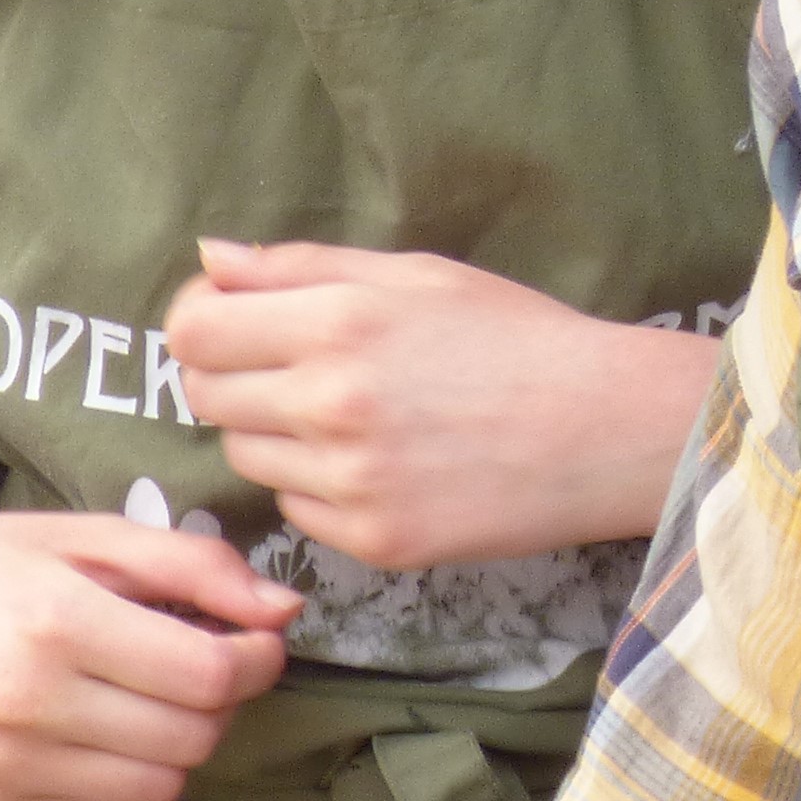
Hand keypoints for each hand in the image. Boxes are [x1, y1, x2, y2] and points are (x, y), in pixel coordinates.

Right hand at [0, 499, 294, 800]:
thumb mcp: (85, 536)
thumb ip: (193, 567)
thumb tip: (286, 611)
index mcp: (54, 623)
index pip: (208, 674)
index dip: (257, 660)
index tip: (257, 641)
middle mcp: (23, 705)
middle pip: (192, 737)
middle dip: (218, 703)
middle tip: (199, 665)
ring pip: (156, 789)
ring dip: (173, 746)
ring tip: (144, 696)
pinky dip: (118, 780)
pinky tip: (88, 730)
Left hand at [168, 242, 717, 568]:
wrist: (606, 428)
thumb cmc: (518, 336)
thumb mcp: (417, 275)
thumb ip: (303, 266)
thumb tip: (211, 260)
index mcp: (337, 323)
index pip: (194, 333)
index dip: (201, 324)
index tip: (228, 325)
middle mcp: (329, 404)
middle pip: (207, 397)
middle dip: (236, 378)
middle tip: (299, 370)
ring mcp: (347, 481)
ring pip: (245, 457)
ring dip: (277, 435)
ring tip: (355, 417)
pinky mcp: (370, 540)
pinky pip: (296, 509)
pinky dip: (321, 486)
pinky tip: (385, 463)